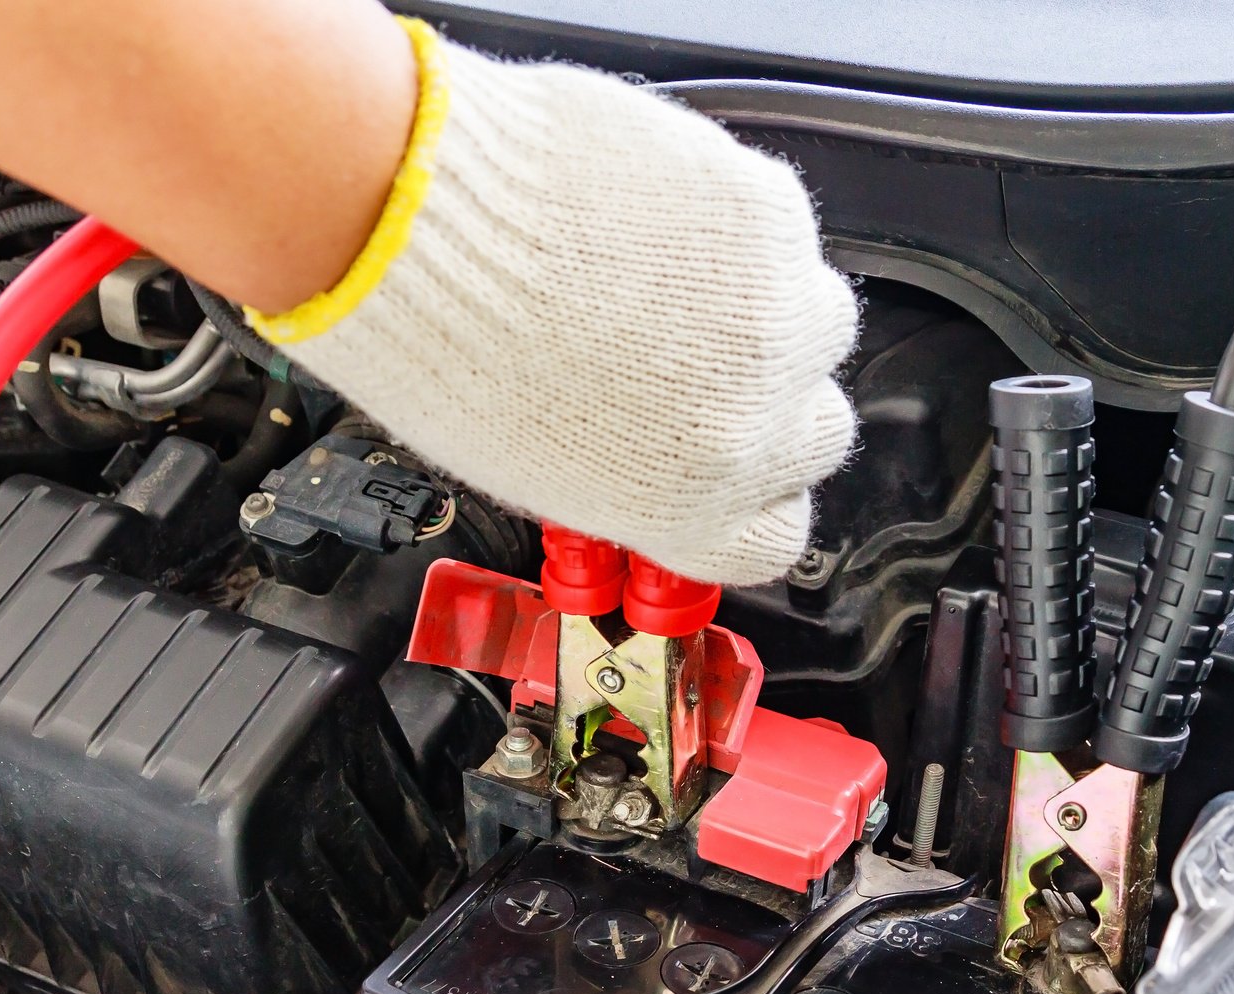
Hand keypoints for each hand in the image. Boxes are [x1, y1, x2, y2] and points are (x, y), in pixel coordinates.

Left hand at [257, 29, 858, 585]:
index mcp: (687, 509)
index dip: (755, 496)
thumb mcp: (538, 469)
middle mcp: (749, 427)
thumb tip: (664, 458)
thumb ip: (635, 478)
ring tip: (674, 283)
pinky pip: (781, 227)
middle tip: (699, 360)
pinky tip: (654, 216)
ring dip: (766, 307)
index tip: (731, 463)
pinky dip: (733, 220)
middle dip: (769, 398)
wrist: (415, 219)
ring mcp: (772, 320)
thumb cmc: (442, 343)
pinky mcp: (770, 218)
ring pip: (818, 322)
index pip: (776, 537)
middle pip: (818, 432)